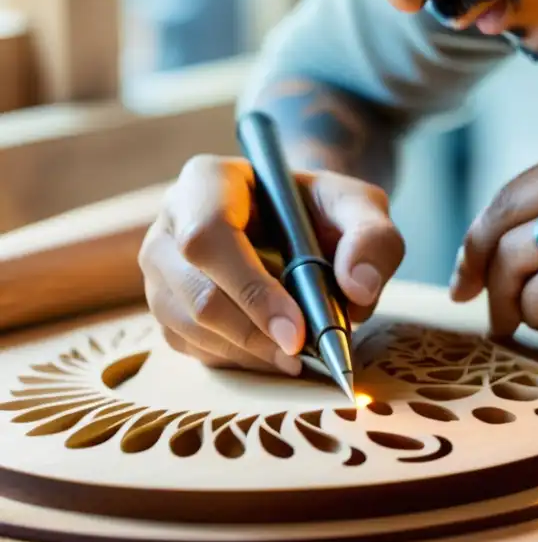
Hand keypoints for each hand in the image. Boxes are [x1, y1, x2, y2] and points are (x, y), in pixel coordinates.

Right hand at [139, 155, 404, 373]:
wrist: (300, 223)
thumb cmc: (324, 210)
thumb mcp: (360, 207)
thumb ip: (373, 237)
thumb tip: (359, 288)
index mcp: (207, 180)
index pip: (208, 236)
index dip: (250, 289)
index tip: (297, 330)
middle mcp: (169, 223)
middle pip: (196, 292)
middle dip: (253, 332)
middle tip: (303, 354)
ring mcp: (161, 269)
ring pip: (189, 327)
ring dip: (247, 353)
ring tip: (298, 357)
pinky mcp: (167, 308)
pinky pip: (191, 347)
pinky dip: (237, 361)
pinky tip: (275, 354)